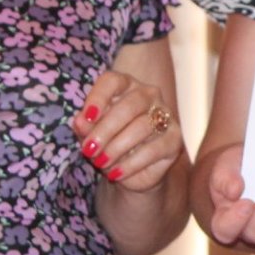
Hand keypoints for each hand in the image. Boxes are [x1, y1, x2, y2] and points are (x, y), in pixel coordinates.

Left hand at [75, 68, 184, 192]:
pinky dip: (130, 164)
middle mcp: (148, 95)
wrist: (129, 170)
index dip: (98, 97)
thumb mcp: (90, 135)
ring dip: (116, 148)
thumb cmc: (108, 143)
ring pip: (141, 127)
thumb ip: (85, 127)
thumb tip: (80, 121)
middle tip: (89, 149)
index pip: (112, 81)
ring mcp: (165, 116)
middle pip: (130, 105)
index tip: (86, 118)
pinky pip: (152, 150)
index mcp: (125, 86)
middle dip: (106, 129)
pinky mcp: (174, 139)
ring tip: (101, 163)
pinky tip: (115, 173)